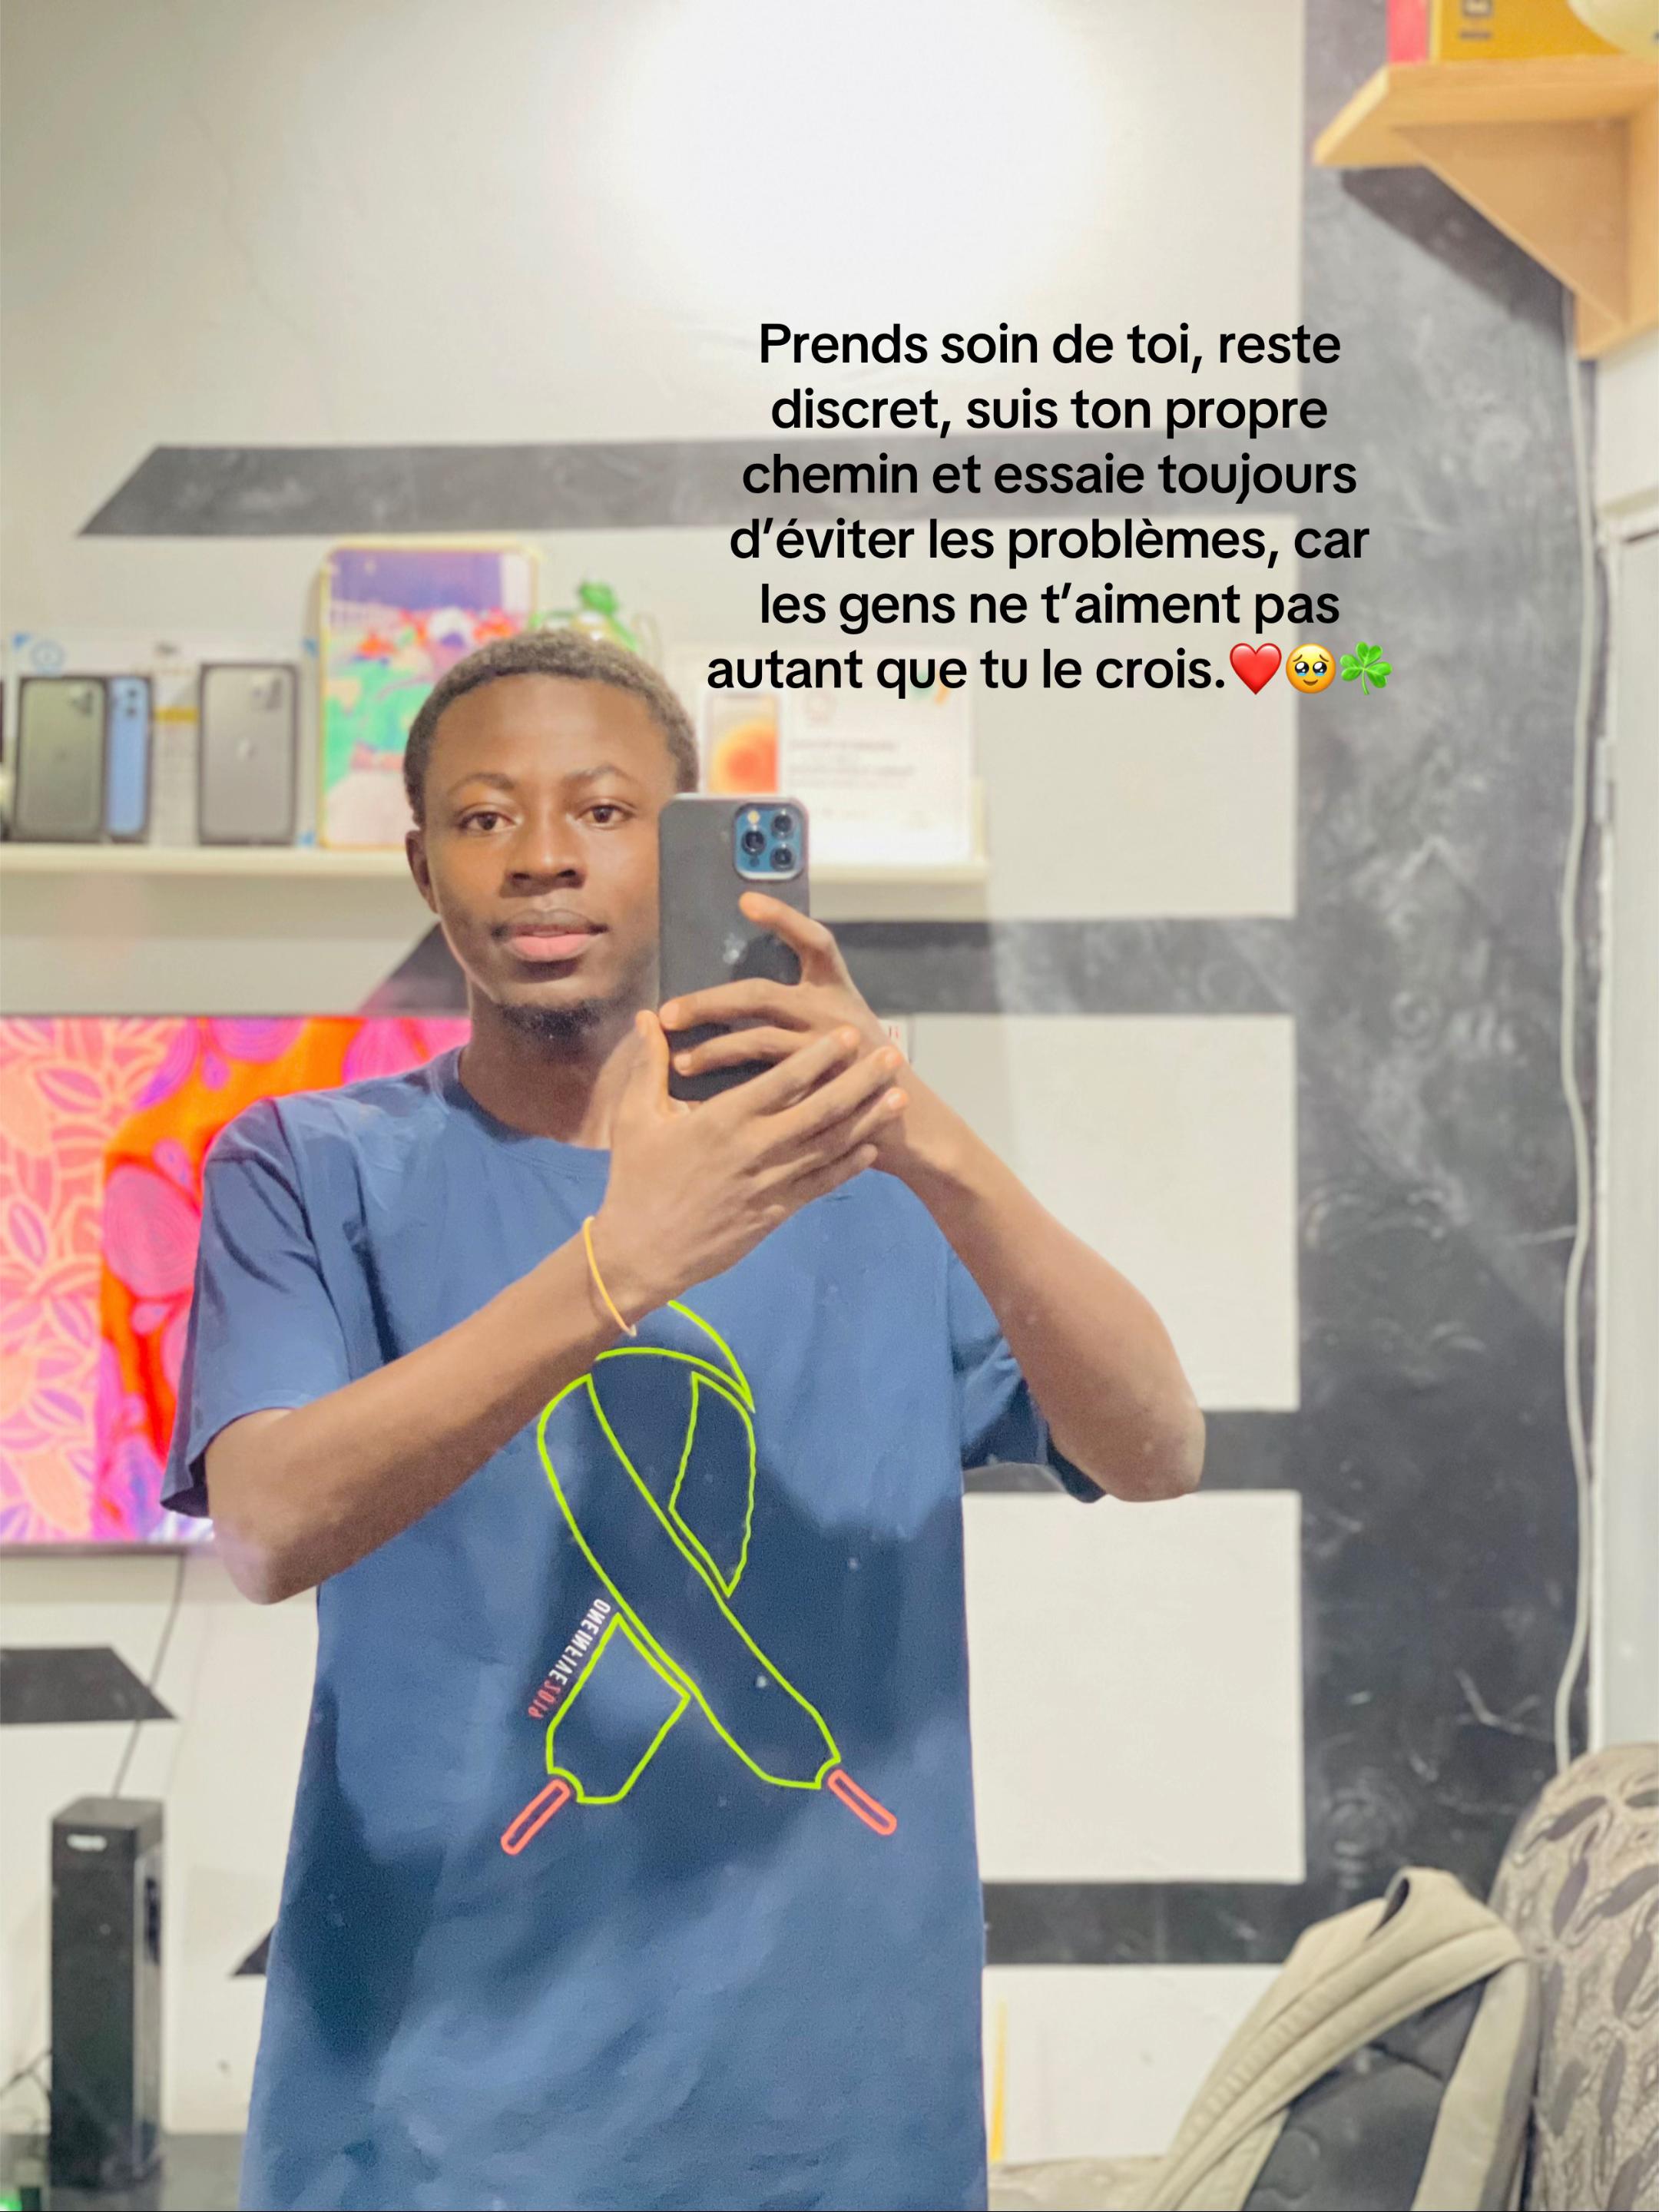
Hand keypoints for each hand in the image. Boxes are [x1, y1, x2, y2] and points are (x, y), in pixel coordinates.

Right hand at [590, 1009, 907, 1322]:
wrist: (642, 1253)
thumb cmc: (635, 1180)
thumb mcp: (634, 1118)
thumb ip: (648, 1066)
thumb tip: (647, 1018)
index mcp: (722, 1120)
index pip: (782, 1080)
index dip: (819, 1056)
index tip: (849, 1034)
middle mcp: (754, 1149)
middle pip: (821, 1110)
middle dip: (861, 1081)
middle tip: (893, 1057)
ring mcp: (769, 1183)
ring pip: (829, 1146)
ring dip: (867, 1120)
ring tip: (898, 1097)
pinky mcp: (775, 1213)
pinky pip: (820, 1184)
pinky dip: (849, 1166)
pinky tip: (871, 1147)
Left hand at [659, 893, 920, 1171]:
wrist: (904, 1119)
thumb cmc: (860, 1067)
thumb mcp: (842, 1024)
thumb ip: (801, 1005)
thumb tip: (739, 994)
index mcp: (837, 991)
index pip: (815, 942)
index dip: (783, 918)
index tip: (746, 901)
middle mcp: (833, 1015)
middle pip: (761, 995)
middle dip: (708, 1002)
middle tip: (668, 1013)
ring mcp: (826, 1053)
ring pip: (756, 1042)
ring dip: (712, 1050)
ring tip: (679, 1062)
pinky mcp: (818, 1090)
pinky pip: (763, 1084)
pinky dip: (729, 1089)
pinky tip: (702, 1096)